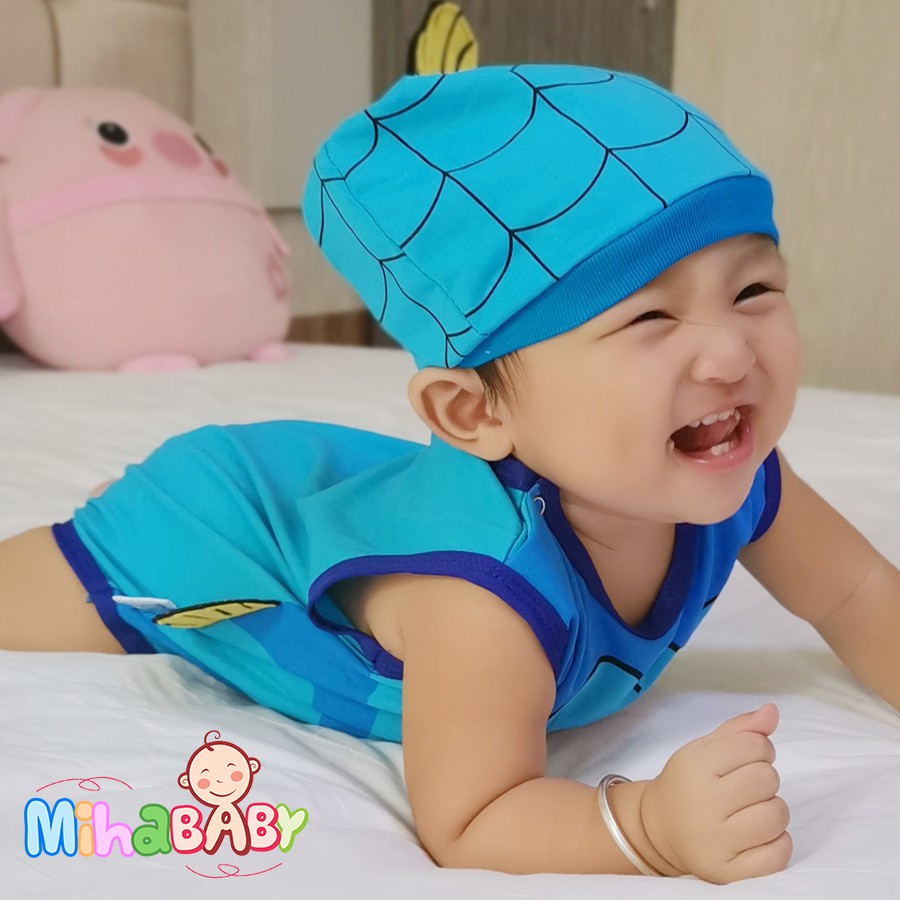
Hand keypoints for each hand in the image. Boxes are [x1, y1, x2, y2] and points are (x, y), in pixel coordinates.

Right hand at [640, 703, 790, 883]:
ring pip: (776, 816)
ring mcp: (716, 841)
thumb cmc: (688, 784)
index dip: (760, 748)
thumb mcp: (703, 749)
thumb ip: (739, 729)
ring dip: (773, 810)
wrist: (659, 829)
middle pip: (767, 778)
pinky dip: (777, 843)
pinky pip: (777, 854)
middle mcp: (703, 803)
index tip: (748, 758)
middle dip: (765, 778)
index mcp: (695, 766)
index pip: (753, 745)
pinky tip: (759, 835)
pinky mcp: (728, 872)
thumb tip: (773, 711)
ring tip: (753, 810)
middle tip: (747, 786)